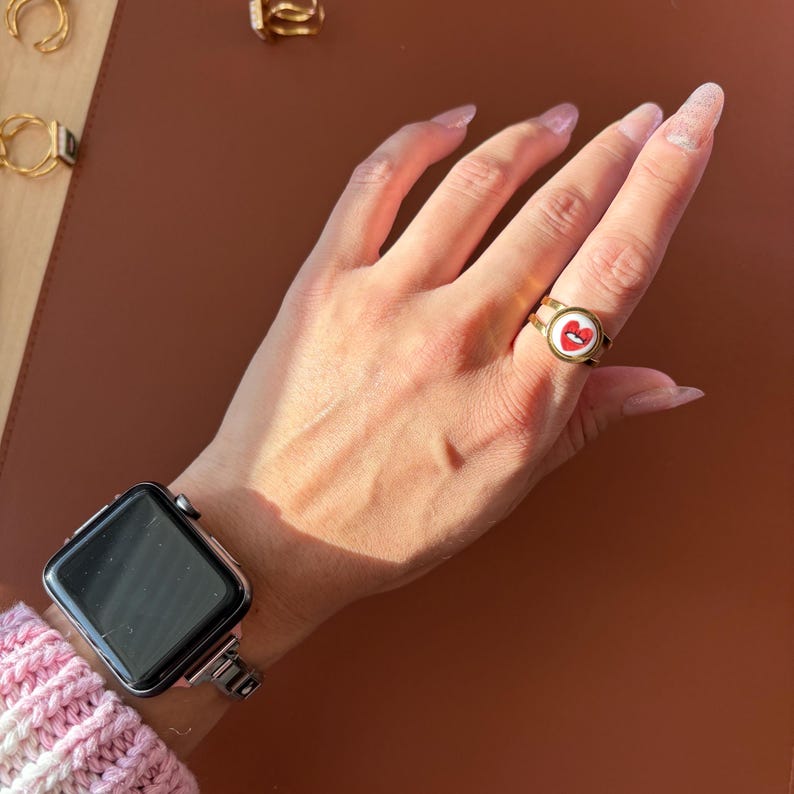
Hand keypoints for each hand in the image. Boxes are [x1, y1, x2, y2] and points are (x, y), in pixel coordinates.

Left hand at [171, 83, 722, 670]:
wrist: (273, 532)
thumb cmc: (387, 523)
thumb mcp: (504, 488)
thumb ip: (584, 422)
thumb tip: (666, 385)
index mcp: (517, 400)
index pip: (612, 272)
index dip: (662, 189)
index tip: (687, 136)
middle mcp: (460, 342)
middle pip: (557, 215)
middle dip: (614, 151)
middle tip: (643, 117)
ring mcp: (387, 305)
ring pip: (477, 188)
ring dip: (531, 139)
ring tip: (563, 121)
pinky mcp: (325, 285)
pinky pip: (375, 185)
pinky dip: (418, 139)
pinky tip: (453, 122)